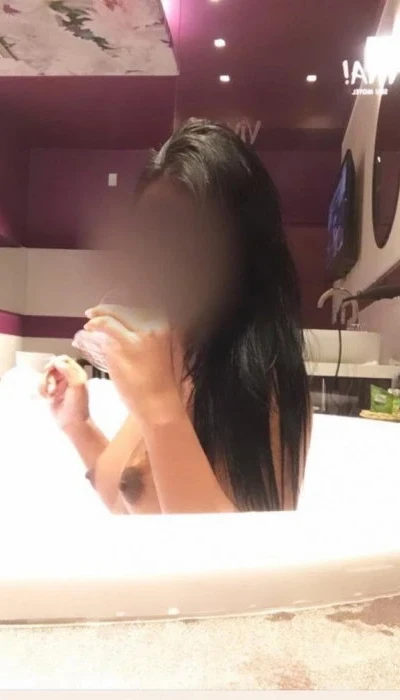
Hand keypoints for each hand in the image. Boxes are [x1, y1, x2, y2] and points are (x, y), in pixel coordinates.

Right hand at [39, 355, 88, 430]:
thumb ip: (69, 371)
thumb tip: (56, 361)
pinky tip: (46, 398)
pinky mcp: (51, 392)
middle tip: (50, 385)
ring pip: (46, 376)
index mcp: (77, 373)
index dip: (56, 362)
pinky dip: (41, 390)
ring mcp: (59, 385)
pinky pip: (42, 385)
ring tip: (49, 394)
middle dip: (48, 375)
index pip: (64, 360)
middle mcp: (68, 377)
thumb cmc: (78, 406)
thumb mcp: (77, 385)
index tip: (50, 369)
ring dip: (44, 384)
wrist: (72, 423)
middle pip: (52, 367)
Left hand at [83, 306, 183, 426]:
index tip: (110, 312)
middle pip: (125, 310)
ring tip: (89, 325)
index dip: (120, 311)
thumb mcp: (158, 353)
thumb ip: (145, 339)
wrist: (158, 404)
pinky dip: (95, 323)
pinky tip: (88, 327)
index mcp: (165, 326)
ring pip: (114, 315)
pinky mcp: (125, 344)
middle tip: (93, 314)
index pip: (138, 310)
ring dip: (98, 317)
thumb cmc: (157, 384)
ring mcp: (140, 334)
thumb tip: (124, 330)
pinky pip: (106, 324)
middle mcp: (155, 325)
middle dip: (108, 311)